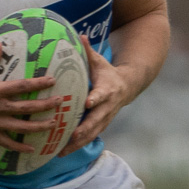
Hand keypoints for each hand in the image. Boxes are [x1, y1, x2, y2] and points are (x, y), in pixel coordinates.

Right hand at [0, 42, 62, 153]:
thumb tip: (1, 45)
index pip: (22, 86)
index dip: (38, 83)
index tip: (52, 80)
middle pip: (27, 107)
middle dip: (45, 105)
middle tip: (60, 102)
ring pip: (21, 127)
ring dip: (39, 126)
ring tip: (53, 124)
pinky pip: (7, 143)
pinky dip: (20, 147)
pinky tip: (32, 149)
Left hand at [59, 41, 132, 155]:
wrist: (127, 87)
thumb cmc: (107, 73)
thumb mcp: (100, 61)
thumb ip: (88, 51)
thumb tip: (80, 35)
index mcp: (107, 90)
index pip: (101, 95)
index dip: (96, 99)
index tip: (88, 103)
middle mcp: (107, 107)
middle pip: (96, 121)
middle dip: (84, 130)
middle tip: (71, 136)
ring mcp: (105, 119)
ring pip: (92, 134)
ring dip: (77, 144)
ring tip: (61, 152)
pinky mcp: (100, 126)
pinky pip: (88, 138)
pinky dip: (76, 146)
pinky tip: (60, 153)